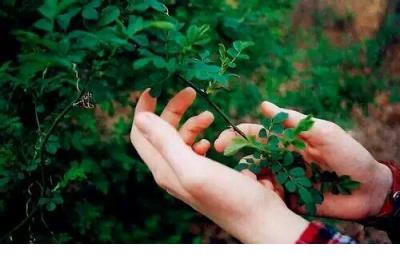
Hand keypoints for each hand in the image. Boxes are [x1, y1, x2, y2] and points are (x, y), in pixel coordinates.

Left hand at [131, 88, 308, 242]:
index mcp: (164, 169)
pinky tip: (213, 140)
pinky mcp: (207, 174)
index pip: (140, 134)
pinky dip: (202, 137)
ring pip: (181, 138)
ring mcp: (190, 173)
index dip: (143, 109)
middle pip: (162, 132)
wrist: (261, 218)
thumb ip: (166, 143)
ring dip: (192, 122)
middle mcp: (172, 171)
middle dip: (174, 108)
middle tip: (192, 92)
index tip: (156, 87)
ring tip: (210, 117)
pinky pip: (196, 149)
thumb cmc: (229, 196)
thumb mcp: (194, 167)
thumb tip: (141, 118)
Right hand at [215, 101, 392, 219]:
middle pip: (252, 155)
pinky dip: (261, 192)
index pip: (258, 135)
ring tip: (244, 177)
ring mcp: (285, 179)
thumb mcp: (324, 133)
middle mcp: (282, 159)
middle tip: (216, 155)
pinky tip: (261, 192)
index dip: (239, 135)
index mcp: (288, 142)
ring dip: (247, 174)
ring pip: (257, 175)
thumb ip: (295, 121)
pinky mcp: (289, 197)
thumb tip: (264, 105)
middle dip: (234, 154)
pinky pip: (269, 194)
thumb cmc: (349, 155)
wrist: (367, 189)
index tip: (222, 138)